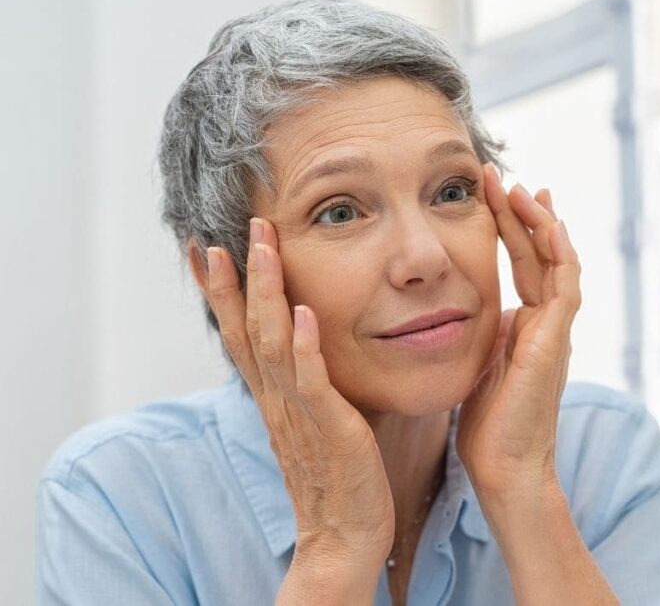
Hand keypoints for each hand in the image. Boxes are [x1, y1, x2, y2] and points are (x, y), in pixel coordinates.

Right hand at [203, 219, 392, 600]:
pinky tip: (301, 312)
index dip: (222, 292)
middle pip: (244, 329)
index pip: (239, 334)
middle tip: (222, 231)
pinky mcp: (329, 426)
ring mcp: (298, 412)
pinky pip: (311, 381)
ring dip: (265, 292)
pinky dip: (303, 345)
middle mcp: (276, 399)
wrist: (346, 536)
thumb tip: (308, 346)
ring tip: (261, 246)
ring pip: (271, 342)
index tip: (206, 248)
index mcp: (274, 397)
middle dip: (234, 278)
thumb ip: (308, 384)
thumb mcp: (316, 421)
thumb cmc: (339, 477)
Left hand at [456, 165, 581, 498]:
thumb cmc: (487, 427)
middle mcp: (546, 323)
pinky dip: (560, 253)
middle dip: (520, 213)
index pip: (522, 264)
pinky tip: (548, 224)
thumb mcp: (477, 365)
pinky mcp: (556, 341)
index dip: (508, 228)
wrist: (505, 467)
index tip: (489, 194)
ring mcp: (556, 331)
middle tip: (500, 177)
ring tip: (520, 188)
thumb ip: (479, 335)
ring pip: (558, 262)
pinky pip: (566, 286)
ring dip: (540, 223)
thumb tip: (460, 310)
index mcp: (526, 327)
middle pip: (539, 254)